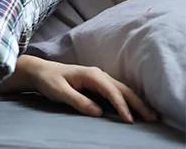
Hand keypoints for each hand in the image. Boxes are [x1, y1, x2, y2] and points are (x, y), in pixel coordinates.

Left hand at [23, 56, 156, 123]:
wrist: (39, 71)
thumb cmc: (48, 80)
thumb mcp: (60, 91)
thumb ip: (78, 101)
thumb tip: (98, 112)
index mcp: (91, 75)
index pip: (111, 91)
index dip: (122, 106)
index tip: (129, 120)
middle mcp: (98, 75)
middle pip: (123, 89)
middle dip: (138, 104)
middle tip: (153, 118)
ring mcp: (98, 79)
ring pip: (122, 90)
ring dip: (136, 102)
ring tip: (149, 116)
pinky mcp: (96, 85)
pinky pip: (116, 92)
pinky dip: (127, 100)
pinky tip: (134, 109)